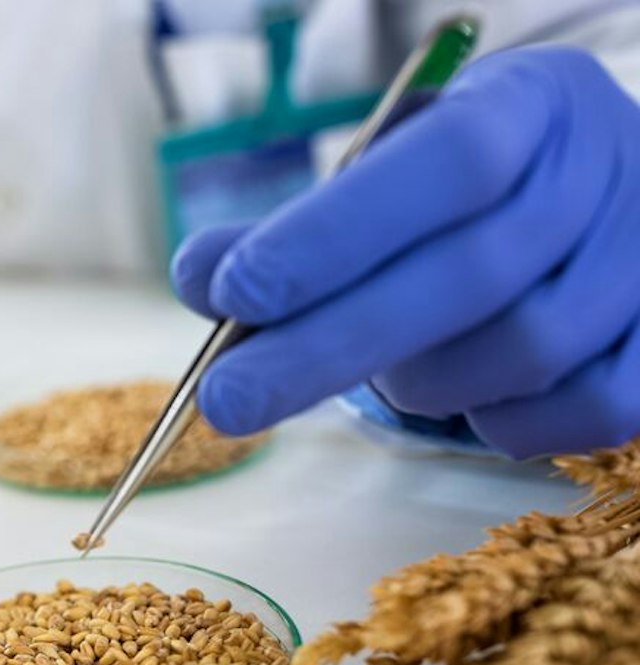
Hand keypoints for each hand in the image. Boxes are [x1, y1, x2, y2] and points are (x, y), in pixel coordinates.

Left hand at [169, 48, 639, 458]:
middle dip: (326, 346)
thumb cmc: (467, 200)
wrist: (610, 209)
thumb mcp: (386, 178)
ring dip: (420, 381)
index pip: (442, 162)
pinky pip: (583, 412)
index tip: (234, 294)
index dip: (335, 233)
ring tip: (385, 369)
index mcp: (531, 106)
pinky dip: (503, 421)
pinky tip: (470, 393)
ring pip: (522, 352)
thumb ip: (292, 230)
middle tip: (226, 401)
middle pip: (468, 275)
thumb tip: (201, 277)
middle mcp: (609, 171)